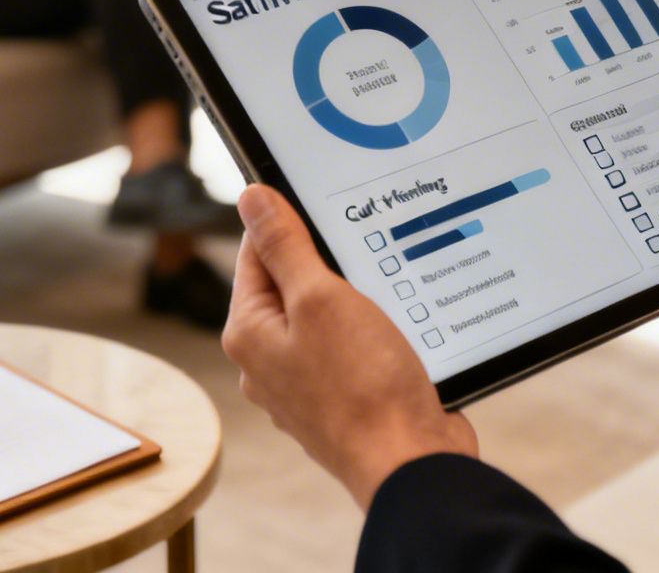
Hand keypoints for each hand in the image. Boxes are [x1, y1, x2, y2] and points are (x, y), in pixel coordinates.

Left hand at [223, 184, 478, 509]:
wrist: (410, 461)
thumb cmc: (364, 386)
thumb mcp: (322, 298)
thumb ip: (284, 246)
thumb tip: (251, 199)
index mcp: (249, 334)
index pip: (256, 253)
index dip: (288, 221)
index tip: (324, 201)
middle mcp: (268, 361)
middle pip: (291, 284)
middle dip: (328, 262)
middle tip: (365, 246)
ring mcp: (305, 384)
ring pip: (326, 316)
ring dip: (356, 297)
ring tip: (387, 287)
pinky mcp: (342, 398)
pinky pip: (351, 347)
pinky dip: (373, 330)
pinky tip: (399, 325)